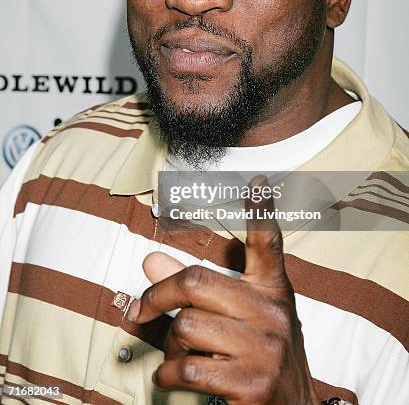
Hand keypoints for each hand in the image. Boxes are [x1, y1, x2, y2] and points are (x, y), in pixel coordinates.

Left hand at [128, 176, 318, 404]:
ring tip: (174, 353)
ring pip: (186, 326)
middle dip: (157, 297)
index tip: (258, 182)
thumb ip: (197, 289)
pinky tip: (170, 376)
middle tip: (141, 309)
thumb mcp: (240, 318)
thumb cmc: (261, 356)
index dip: (262, 213)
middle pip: (196, 282)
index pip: (268, 244)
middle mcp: (272, 313)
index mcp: (271, 290)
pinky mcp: (252, 384)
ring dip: (168, 345)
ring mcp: (265, 349)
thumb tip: (150, 260)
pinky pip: (188, 367)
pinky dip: (168, 374)